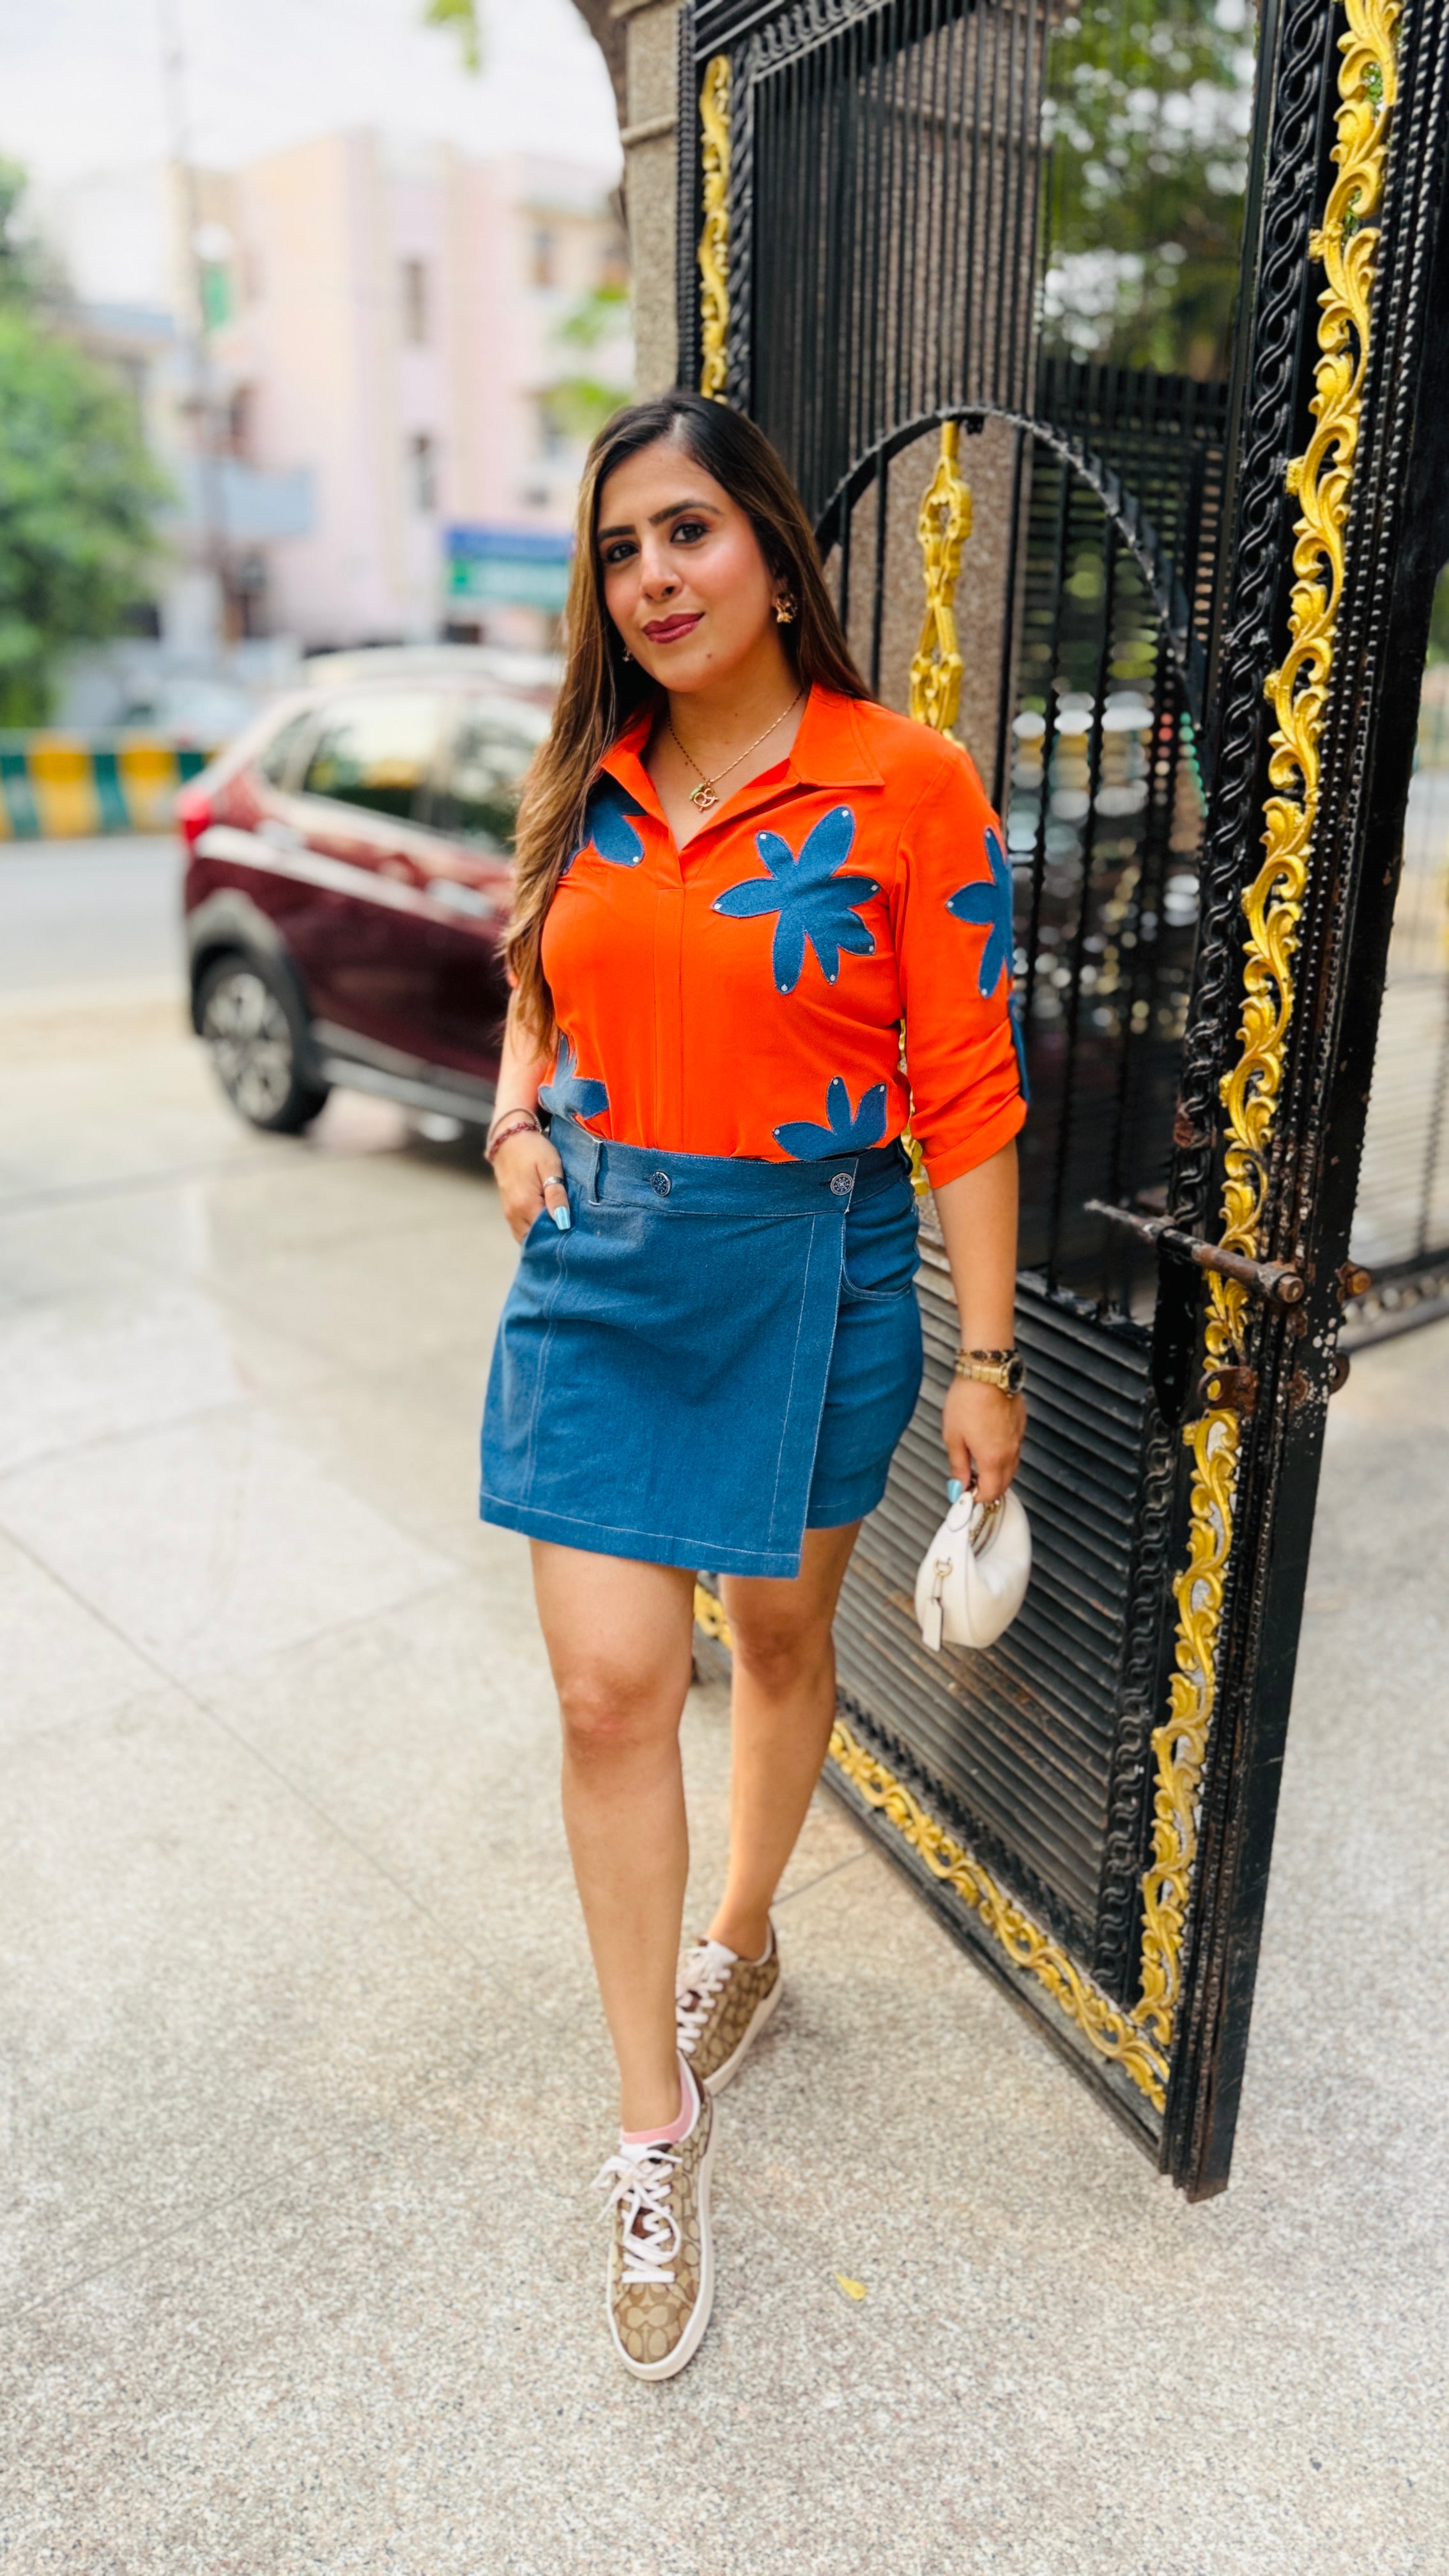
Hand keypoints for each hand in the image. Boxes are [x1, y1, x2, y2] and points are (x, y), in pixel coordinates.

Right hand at [492, 1126, 569, 1241]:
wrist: (509, 1139)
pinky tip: (550, 1225)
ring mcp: (509, 1215)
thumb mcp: (550, 1166)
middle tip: (573, 1235)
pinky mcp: (508, 1212)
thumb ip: (556, 1194)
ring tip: (562, 1229)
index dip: (562, 1237)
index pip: (546, 1234)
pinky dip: (535, 1232)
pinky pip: (522, 1231)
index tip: (578, 1235)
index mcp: (525, 1205)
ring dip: (544, 1238)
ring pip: (528, 1238)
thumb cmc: (533, 1150)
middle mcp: (514, 1215)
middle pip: (536, 1241)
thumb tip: (563, 1222)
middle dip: (553, 1241)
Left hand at [942, 1377, 1024, 1503]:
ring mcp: (1018, 1439)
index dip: (976, 1498)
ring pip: (1012, 1468)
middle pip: (1004, 1484)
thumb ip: (958, 1466)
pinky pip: (1015, 1450)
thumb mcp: (953, 1437)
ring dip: (997, 1474)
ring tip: (978, 1466)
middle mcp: (1010, 1452)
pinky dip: (1004, 1457)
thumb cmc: (968, 1400)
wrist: (987, 1372)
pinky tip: (989, 1447)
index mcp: (993, 1458)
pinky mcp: (1021, 1426)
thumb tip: (958, 1486)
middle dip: (988, 1489)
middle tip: (970, 1484)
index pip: (990, 1492)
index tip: (964, 1495)